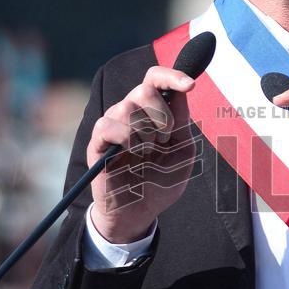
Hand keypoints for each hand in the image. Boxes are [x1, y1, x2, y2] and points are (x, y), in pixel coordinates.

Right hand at [87, 66, 197, 242]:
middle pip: (143, 90)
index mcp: (151, 112)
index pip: (155, 79)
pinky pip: (107, 126)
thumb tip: (181, 92)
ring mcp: (112, 126)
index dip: (172, 75)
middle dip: (162, 115)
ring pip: (126, 107)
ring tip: (146, 152)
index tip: (191, 84)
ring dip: (145, 132)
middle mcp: (129, 113)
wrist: (140, 213)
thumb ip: (183, 122)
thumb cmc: (161, 182)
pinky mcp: (97, 144)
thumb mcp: (182, 151)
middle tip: (164, 140)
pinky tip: (132, 152)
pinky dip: (125, 138)